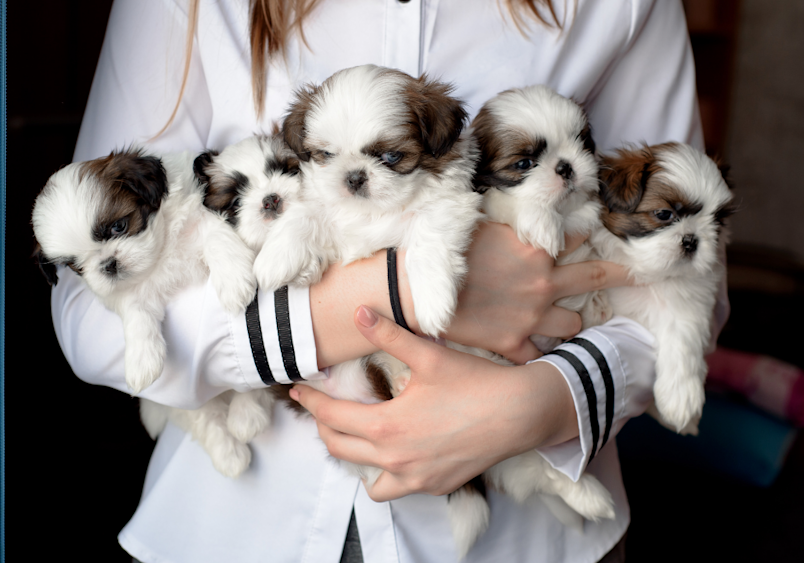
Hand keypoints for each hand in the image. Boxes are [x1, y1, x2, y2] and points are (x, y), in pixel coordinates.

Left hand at [289, 305, 578, 501]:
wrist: (520, 413)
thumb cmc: (475, 383)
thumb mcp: (428, 355)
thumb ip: (388, 335)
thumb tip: (358, 312)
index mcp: (386, 426)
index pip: (331, 417)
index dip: (311, 402)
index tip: (300, 391)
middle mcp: (395, 458)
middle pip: (340, 449)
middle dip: (325, 427)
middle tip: (323, 409)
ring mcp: (415, 478)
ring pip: (367, 479)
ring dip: (355, 458)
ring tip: (360, 435)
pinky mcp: (435, 486)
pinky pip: (397, 487)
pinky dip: (388, 473)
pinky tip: (398, 451)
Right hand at [441, 222, 630, 363]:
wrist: (415, 292)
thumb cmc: (445, 254)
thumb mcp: (483, 226)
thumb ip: (515, 225)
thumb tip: (532, 208)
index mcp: (536, 251)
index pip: (577, 237)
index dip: (588, 236)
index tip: (600, 238)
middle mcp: (542, 284)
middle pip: (596, 277)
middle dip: (623, 274)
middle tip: (642, 275)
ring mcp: (531, 317)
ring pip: (573, 323)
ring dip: (571, 320)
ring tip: (566, 321)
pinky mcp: (512, 343)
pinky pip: (539, 357)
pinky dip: (540, 357)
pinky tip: (542, 359)